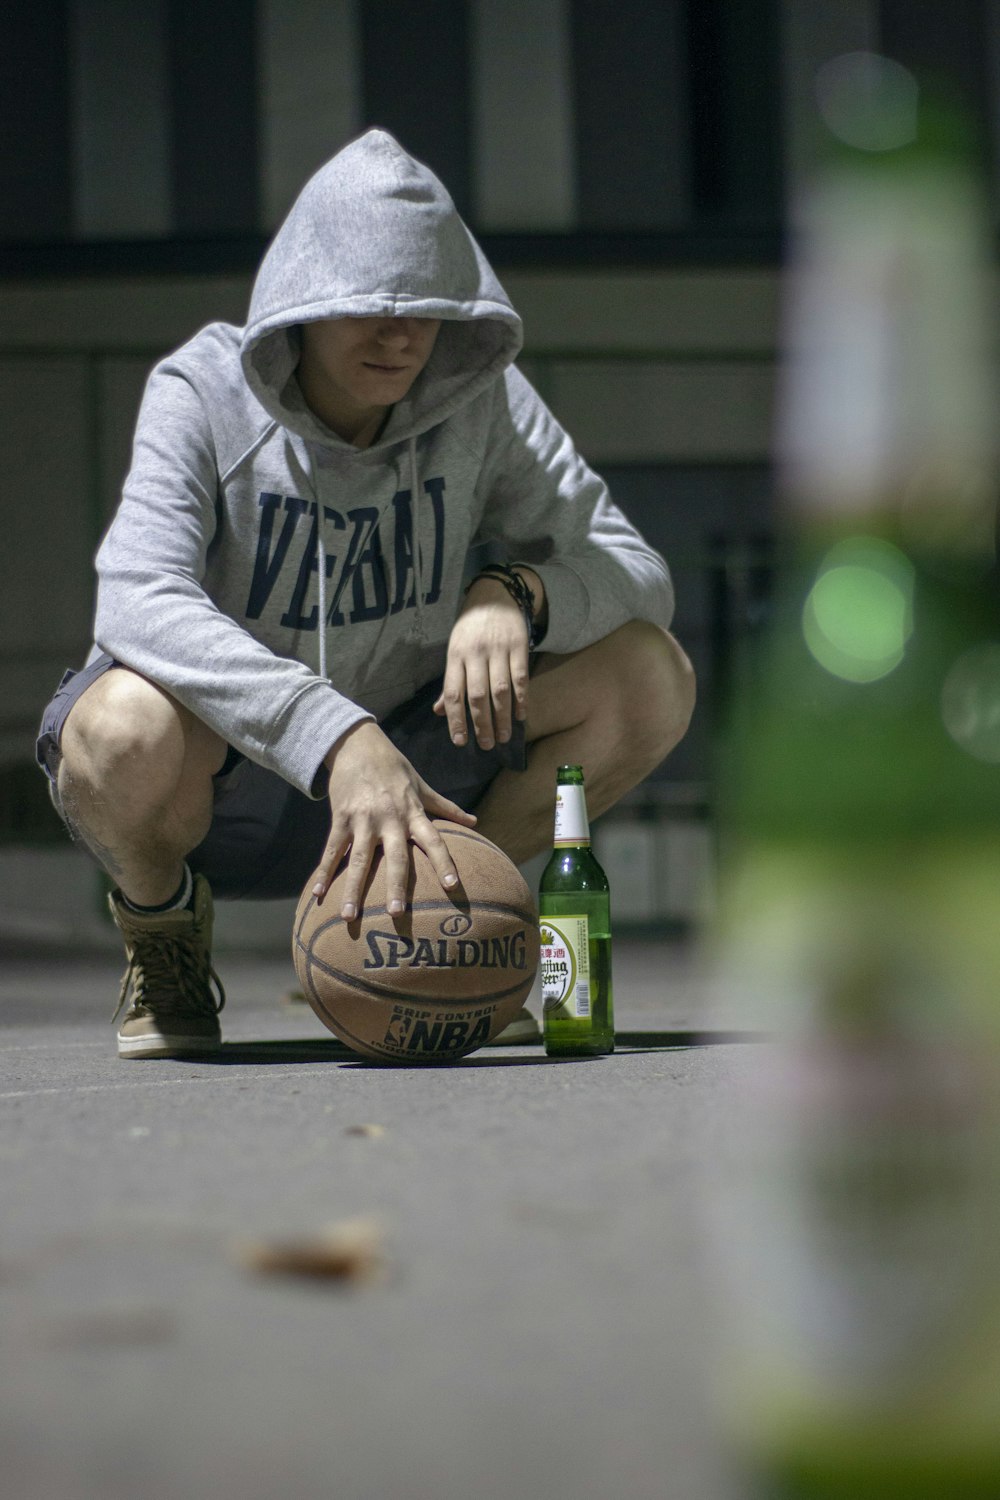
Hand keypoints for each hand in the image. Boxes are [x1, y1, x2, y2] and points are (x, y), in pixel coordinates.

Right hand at [315, 721, 476, 919]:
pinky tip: (317, 894)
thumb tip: (476, 821)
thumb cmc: (394, 767)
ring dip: (353, 889)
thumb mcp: (422, 785)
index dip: (444, 862)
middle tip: (397, 914)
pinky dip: (323, 872)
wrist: (357, 744)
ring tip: (349, 917)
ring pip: (358, 860)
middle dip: (396, 886)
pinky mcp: (340, 818)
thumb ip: (447, 807)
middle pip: (394, 857)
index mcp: (412, 812)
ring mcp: (362, 819)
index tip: (453, 886)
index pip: (434, 841)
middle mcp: (389, 819)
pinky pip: (331, 849)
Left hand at [433, 570, 540, 749]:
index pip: (453, 693)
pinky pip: (520, 677)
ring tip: (503, 737)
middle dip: (481, 724)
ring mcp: (498, 649)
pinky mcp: (518, 646)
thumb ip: (451, 682)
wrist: (495, 594)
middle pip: (477, 695)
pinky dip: (521, 699)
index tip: (459, 741)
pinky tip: (520, 715)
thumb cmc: (471, 629)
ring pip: (499, 690)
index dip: (455, 719)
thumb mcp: (455, 650)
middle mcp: (475, 654)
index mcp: (455, 656)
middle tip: (486, 745)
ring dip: (502, 717)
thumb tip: (440, 712)